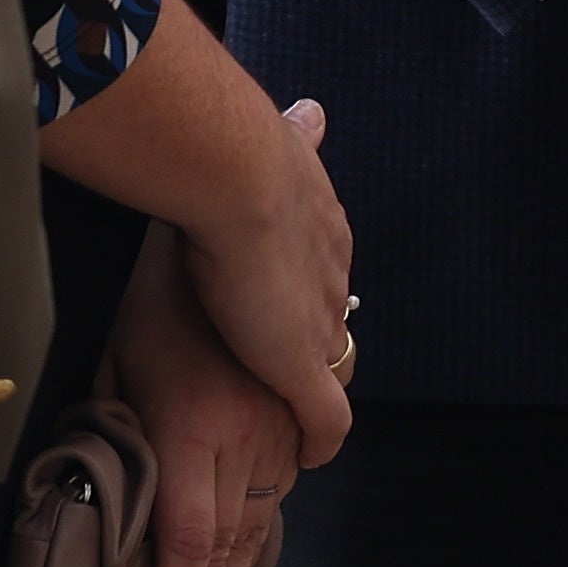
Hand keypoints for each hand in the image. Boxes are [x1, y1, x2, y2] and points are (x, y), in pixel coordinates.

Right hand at [34, 15, 353, 465]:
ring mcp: (320, 323)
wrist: (235, 175)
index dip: (305, 295)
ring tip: (292, 420)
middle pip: (332, 322)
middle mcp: (330, 275)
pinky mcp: (303, 366)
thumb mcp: (277, 139)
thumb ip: (295, 134)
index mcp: (321, 226)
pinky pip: (326, 421)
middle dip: (313, 345)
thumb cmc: (233, 153)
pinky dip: (320, 440)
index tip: (284, 308)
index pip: (323, 274)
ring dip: (314, 396)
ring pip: (334, 370)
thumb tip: (314, 109)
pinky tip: (310, 457)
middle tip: (286, 370)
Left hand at [103, 228, 302, 566]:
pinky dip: (271, 512)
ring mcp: (279, 418)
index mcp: (194, 433)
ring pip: (262, 517)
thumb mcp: (118, 353)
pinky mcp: (301, 392)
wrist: (242, 195)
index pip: (184, 544)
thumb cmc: (160, 274)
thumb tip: (109, 471)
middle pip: (229, 548)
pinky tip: (260, 543)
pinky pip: (289, 470)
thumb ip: (117, 418)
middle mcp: (246, 439)